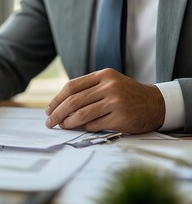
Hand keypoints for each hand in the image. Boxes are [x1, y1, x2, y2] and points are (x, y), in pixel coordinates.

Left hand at [45, 68, 164, 133]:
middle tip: (49, 122)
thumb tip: (59, 106)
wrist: (155, 104)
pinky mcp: (120, 117)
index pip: (71, 86)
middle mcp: (109, 86)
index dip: (56, 99)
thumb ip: (87, 90)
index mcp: (103, 75)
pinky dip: (83, 127)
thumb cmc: (126, 95)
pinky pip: (94, 124)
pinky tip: (80, 128)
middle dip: (57, 113)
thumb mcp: (109, 83)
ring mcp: (116, 101)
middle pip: (73, 101)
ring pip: (81, 114)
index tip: (48, 109)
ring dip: (67, 122)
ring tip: (61, 126)